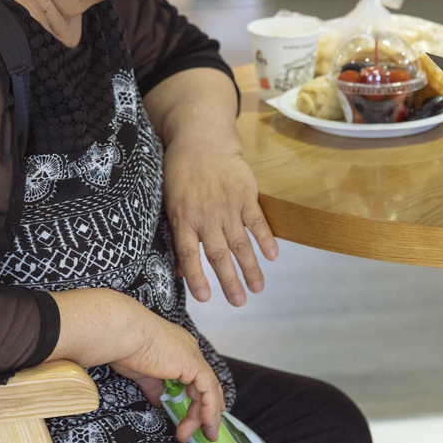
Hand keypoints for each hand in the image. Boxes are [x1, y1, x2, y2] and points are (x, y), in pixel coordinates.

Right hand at [110, 315, 224, 442]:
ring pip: (209, 390)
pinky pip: (208, 390)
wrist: (123, 333)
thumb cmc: (125, 347)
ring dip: (207, 416)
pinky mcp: (193, 364)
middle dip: (207, 411)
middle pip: (205, 386)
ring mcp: (192, 357)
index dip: (201, 398)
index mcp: (178, 349)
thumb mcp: (142, 372)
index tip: (200, 418)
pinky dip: (209, 409)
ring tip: (203, 436)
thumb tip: (158, 401)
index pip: (196, 377)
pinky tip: (205, 423)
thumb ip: (154, 386)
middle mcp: (189, 350)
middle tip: (206, 433)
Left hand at [163, 145, 277, 306]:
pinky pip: (257, 221)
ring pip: (241, 243)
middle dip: (230, 281)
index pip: (189, 253)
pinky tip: (272, 256)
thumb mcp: (170, 204)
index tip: (205, 298)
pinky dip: (266, 239)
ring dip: (250, 268)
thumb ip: (178, 236)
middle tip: (239, 302)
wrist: (201, 141)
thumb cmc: (181, 175)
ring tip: (258, 288)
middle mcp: (206, 215)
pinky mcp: (246, 195)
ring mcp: (228, 206)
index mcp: (183, 218)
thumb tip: (181, 271)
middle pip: (219, 255)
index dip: (197, 277)